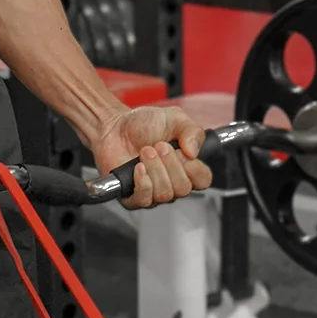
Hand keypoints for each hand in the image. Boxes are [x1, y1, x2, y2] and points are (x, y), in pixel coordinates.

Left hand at [91, 105, 213, 209]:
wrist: (113, 125)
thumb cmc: (142, 124)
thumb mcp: (174, 118)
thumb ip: (192, 130)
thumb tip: (194, 152)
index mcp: (185, 167)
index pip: (203, 180)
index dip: (193, 166)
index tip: (181, 150)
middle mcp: (172, 182)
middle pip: (183, 188)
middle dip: (169, 163)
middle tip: (157, 146)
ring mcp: (153, 191)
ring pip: (164, 193)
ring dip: (154, 168)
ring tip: (144, 151)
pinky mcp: (133, 195)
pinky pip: (144, 199)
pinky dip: (142, 182)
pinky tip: (137, 167)